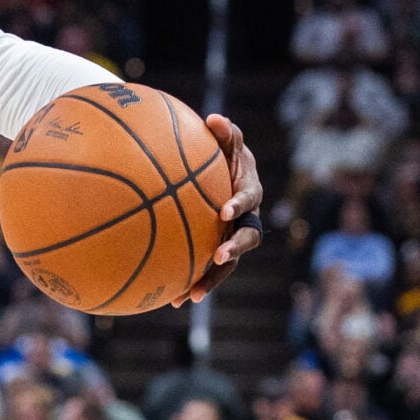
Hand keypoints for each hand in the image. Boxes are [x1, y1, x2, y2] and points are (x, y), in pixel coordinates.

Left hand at [175, 112, 263, 305]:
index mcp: (248, 193)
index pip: (248, 200)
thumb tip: (214, 119)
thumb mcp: (226, 142)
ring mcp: (232, 237)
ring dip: (212, 278)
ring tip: (192, 295)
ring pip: (228, 263)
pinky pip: (206, 269)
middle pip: (247, 239)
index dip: (239, 206)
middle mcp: (245, 219)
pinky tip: (171, 300)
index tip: (225, 211)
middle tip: (220, 255)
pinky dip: (191, 283)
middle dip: (234, 249)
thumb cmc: (222, 153)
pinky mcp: (217, 250)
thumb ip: (225, 133)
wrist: (220, 173)